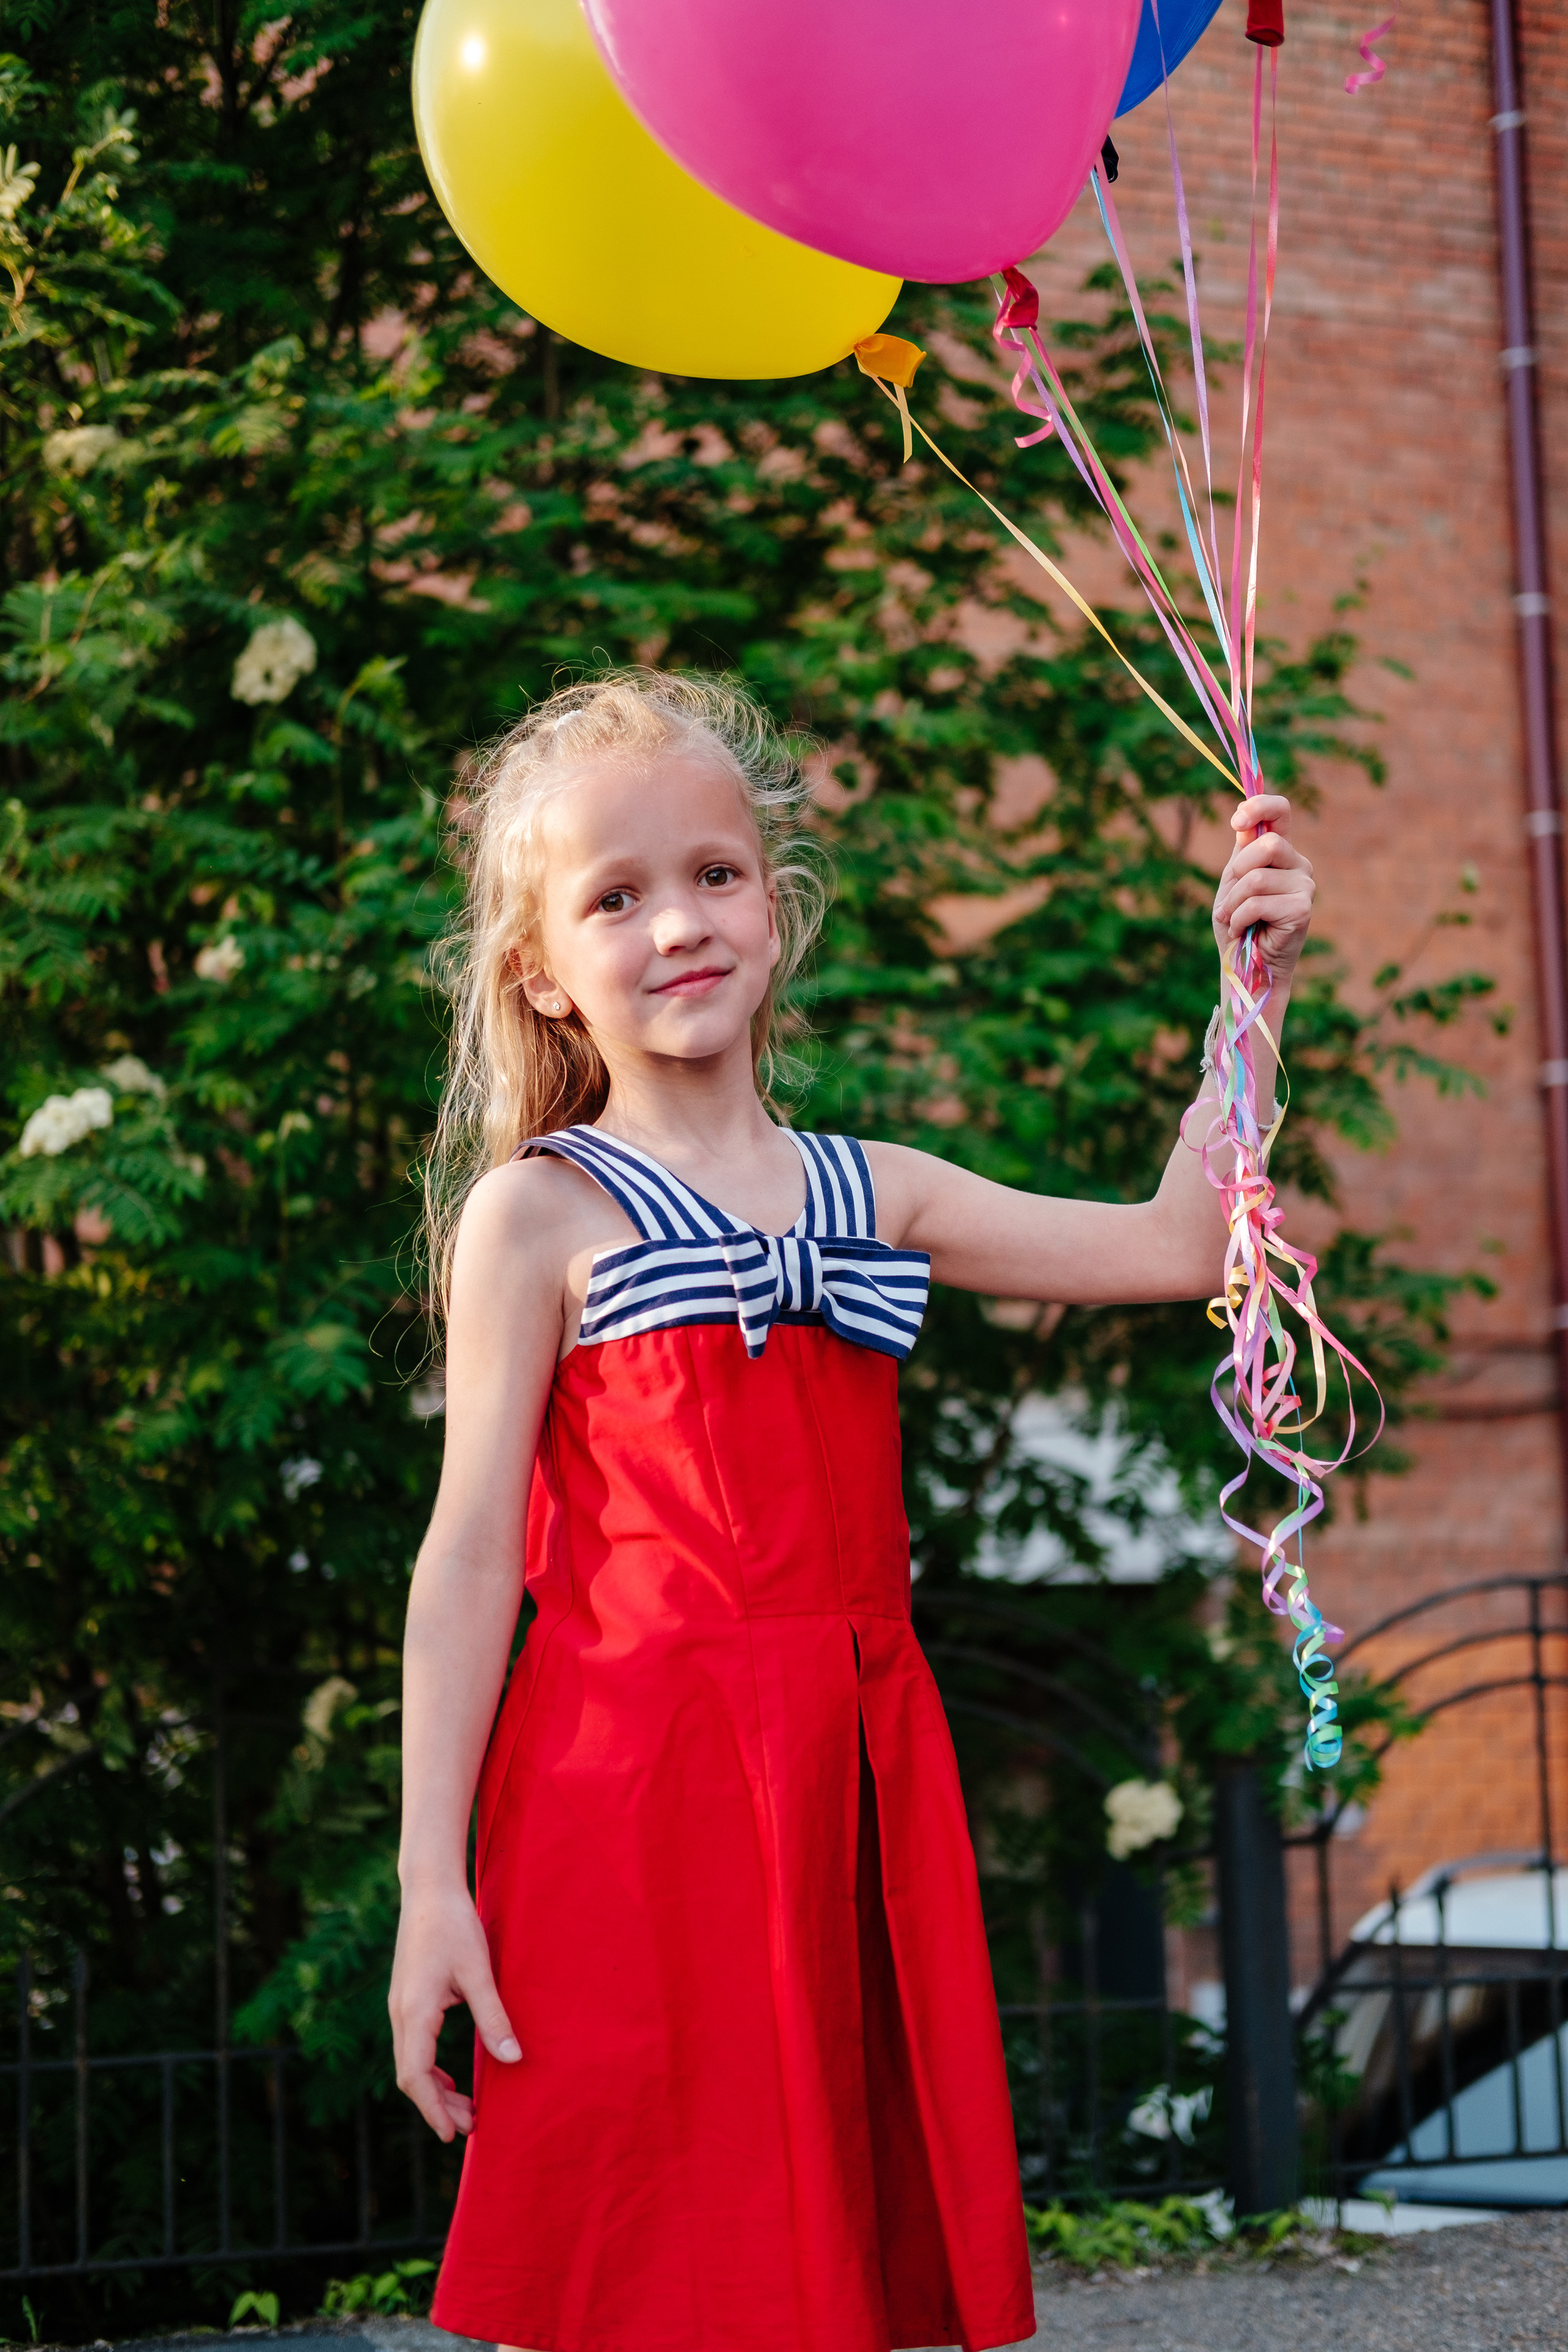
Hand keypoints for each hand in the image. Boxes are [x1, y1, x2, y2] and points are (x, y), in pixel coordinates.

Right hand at [389, 1879, 520, 2139]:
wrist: (429, 1888)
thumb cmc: (454, 1925)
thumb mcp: (478, 1972)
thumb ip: (493, 2018)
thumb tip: (512, 2059)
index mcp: (415, 2011)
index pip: (417, 2076)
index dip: (434, 2109)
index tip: (453, 2135)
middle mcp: (401, 2013)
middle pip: (411, 2075)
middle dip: (437, 2105)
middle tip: (471, 2125)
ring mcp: (400, 2005)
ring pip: (410, 2062)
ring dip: (434, 2088)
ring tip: (464, 2107)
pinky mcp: (407, 1997)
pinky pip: (414, 2045)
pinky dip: (430, 2067)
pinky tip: (450, 2074)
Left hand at [1211, 792, 1315, 983]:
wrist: (1245, 965)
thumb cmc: (1238, 924)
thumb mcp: (1233, 882)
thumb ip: (1241, 852)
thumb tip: (1243, 820)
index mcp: (1281, 852)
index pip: (1280, 811)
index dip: (1260, 806)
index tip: (1236, 820)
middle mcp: (1298, 864)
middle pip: (1268, 844)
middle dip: (1238, 871)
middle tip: (1231, 899)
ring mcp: (1304, 886)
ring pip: (1257, 878)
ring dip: (1234, 903)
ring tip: (1235, 919)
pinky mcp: (1302, 909)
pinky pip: (1257, 903)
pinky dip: (1240, 918)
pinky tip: (1244, 930)